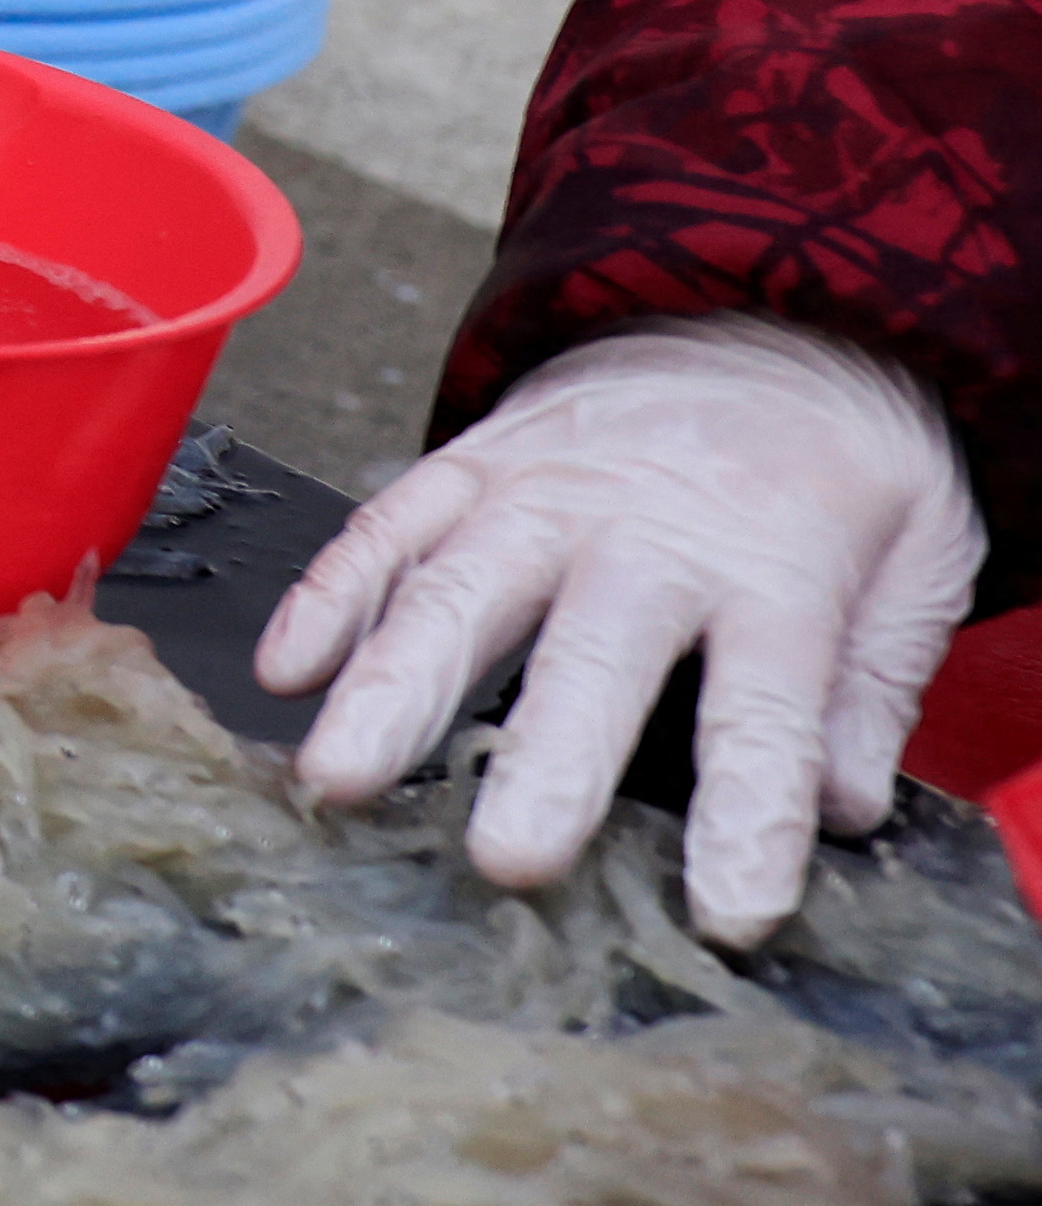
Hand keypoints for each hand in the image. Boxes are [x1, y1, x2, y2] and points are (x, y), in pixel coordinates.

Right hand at [256, 312, 985, 939]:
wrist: (765, 294)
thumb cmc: (840, 457)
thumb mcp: (920, 552)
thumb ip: (876, 676)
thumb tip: (840, 799)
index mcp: (776, 564)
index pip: (765, 709)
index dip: (749, 816)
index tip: (726, 910)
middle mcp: (645, 528)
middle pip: (592, 653)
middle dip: (546, 758)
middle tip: (507, 858)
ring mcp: (542, 489)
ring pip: (457, 588)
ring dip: (393, 686)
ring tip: (341, 778)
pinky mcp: (469, 461)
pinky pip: (385, 523)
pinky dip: (329, 593)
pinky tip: (285, 669)